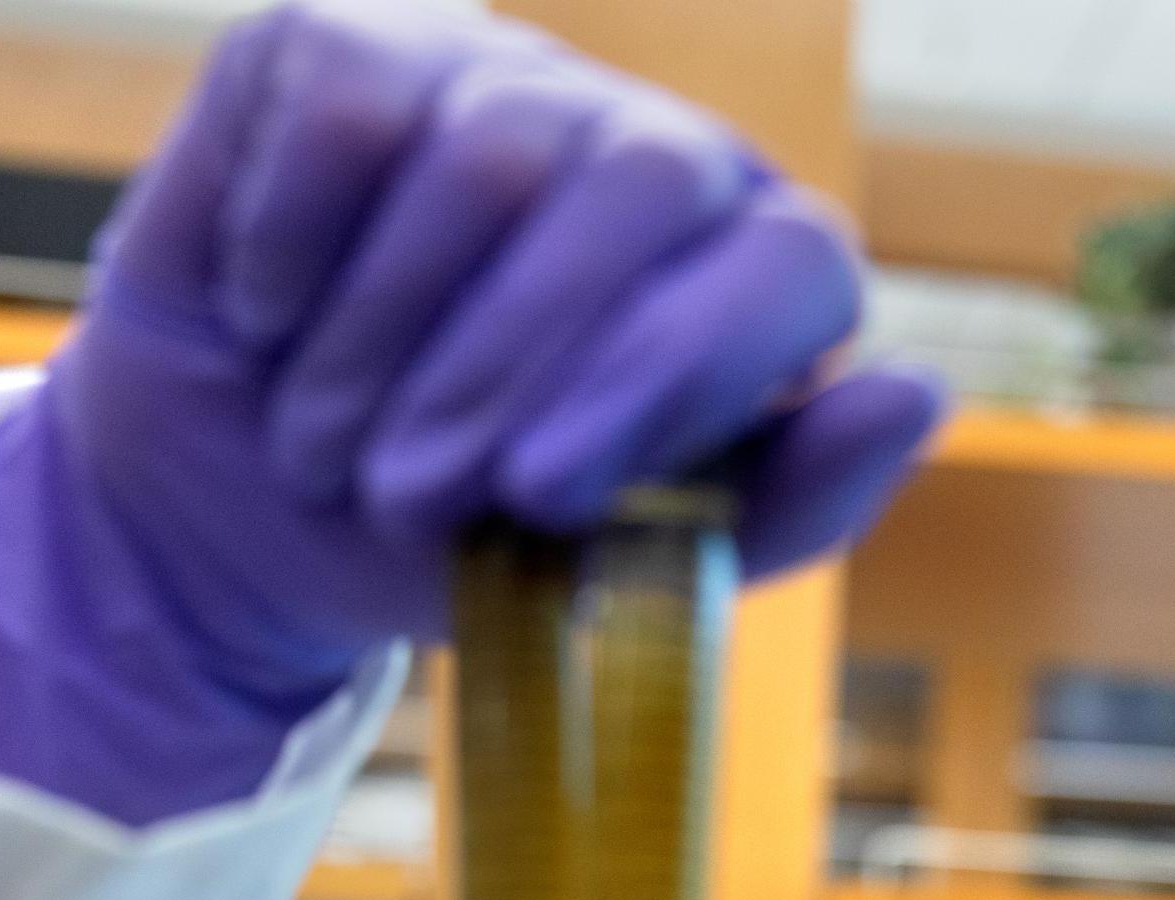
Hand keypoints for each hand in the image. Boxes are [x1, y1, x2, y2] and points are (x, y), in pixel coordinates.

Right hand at [57, 0, 939, 693]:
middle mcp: (655, 157)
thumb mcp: (627, 570)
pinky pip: (342, 113)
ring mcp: (509, 78)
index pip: (788, 265)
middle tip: (414, 498)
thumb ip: (785, 502)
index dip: (674, 372)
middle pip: (637, 186)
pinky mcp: (355, 42)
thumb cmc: (470, 543)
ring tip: (331, 449)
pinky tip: (272, 326)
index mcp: (750, 282)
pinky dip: (289, 250)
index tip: (546, 492)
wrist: (256, 505)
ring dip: (383, 342)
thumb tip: (917, 391)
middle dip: (509, 367)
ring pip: (482, 154)